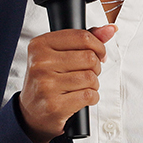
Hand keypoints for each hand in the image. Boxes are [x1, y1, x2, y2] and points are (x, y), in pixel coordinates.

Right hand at [19, 25, 116, 142]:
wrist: (32, 113)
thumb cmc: (47, 80)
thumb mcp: (59, 55)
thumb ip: (84, 40)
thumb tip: (110, 29)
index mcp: (39, 45)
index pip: (82, 37)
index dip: (98, 46)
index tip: (99, 54)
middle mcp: (39, 63)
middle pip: (89, 57)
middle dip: (96, 67)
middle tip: (88, 73)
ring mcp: (45, 85)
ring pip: (90, 77)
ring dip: (94, 84)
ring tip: (84, 86)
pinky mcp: (54, 105)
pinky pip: (89, 95)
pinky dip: (93, 97)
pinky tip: (83, 97)